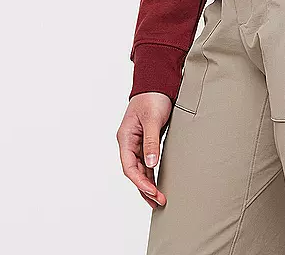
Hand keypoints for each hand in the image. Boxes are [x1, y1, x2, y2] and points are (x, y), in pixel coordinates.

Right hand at [117, 92, 173, 207]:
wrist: (157, 82)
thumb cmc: (152, 97)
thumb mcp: (152, 120)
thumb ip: (151, 142)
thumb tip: (150, 164)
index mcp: (125, 138)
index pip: (129, 167)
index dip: (140, 182)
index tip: (152, 192)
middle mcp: (128, 142)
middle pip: (134, 171)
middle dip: (145, 188)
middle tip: (159, 202)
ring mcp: (136, 142)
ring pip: (140, 169)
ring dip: (149, 183)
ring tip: (158, 199)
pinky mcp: (146, 141)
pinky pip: (146, 162)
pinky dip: (151, 174)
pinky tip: (157, 184)